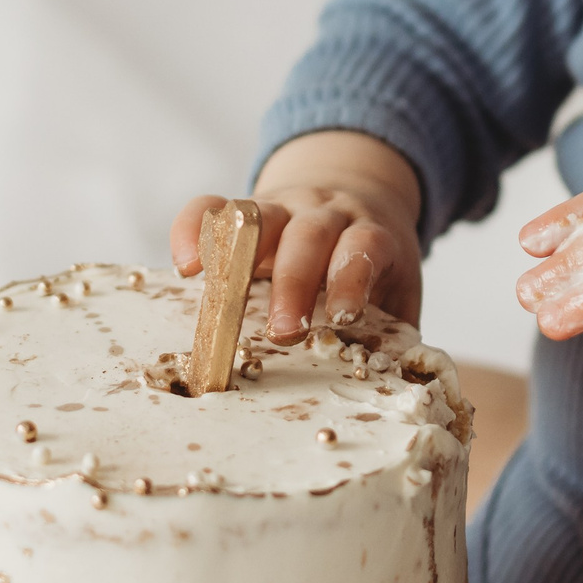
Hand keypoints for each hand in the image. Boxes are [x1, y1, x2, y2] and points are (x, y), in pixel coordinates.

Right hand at [171, 130, 423, 342]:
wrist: (359, 196)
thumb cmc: (374, 263)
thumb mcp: (397, 289)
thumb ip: (395, 333)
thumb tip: (391, 386)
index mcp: (370, 233)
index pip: (365, 246)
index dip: (352, 277)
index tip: (344, 316)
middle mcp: (326, 213)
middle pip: (309, 236)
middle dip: (292, 283)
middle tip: (282, 332)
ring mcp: (284, 206)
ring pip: (261, 216)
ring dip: (238, 256)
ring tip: (214, 293)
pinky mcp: (244, 209)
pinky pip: (214, 205)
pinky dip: (195, 228)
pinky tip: (186, 264)